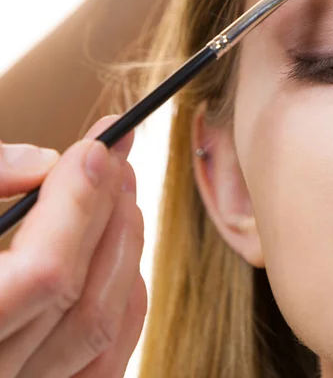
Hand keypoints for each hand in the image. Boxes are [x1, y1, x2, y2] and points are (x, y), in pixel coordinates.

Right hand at [0, 116, 146, 377]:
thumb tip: (40, 163)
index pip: (42, 273)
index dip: (78, 201)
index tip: (97, 146)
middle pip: (74, 292)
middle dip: (105, 210)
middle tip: (116, 156)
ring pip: (95, 327)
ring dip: (122, 247)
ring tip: (122, 192)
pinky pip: (98, 360)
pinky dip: (121, 300)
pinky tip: (120, 252)